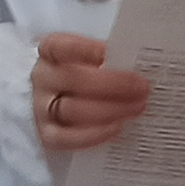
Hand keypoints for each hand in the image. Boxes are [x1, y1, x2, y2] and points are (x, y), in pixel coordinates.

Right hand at [31, 33, 148, 153]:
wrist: (63, 101)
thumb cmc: (85, 73)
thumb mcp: (93, 59)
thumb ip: (111, 59)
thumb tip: (141, 66)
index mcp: (51, 52)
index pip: (60, 47)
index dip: (85, 49)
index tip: (110, 53)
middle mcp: (43, 79)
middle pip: (74, 80)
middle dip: (112, 84)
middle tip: (143, 88)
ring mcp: (41, 108)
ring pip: (72, 110)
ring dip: (110, 110)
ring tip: (137, 107)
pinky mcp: (46, 135)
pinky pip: (66, 138)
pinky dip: (93, 135)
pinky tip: (117, 128)